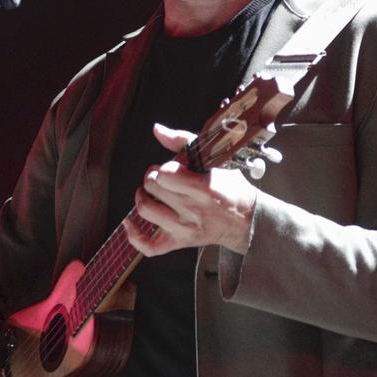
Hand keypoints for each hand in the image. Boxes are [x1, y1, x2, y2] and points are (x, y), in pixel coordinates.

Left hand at [128, 124, 258, 257]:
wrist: (246, 220)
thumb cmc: (231, 188)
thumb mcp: (214, 160)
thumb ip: (183, 142)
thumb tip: (157, 129)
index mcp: (203, 188)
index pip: (165, 174)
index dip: (164, 168)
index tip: (172, 168)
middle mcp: (192, 210)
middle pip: (152, 189)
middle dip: (152, 178)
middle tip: (161, 177)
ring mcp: (184, 229)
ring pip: (146, 211)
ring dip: (142, 197)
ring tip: (150, 192)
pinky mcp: (180, 243)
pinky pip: (149, 247)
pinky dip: (134, 236)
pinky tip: (131, 222)